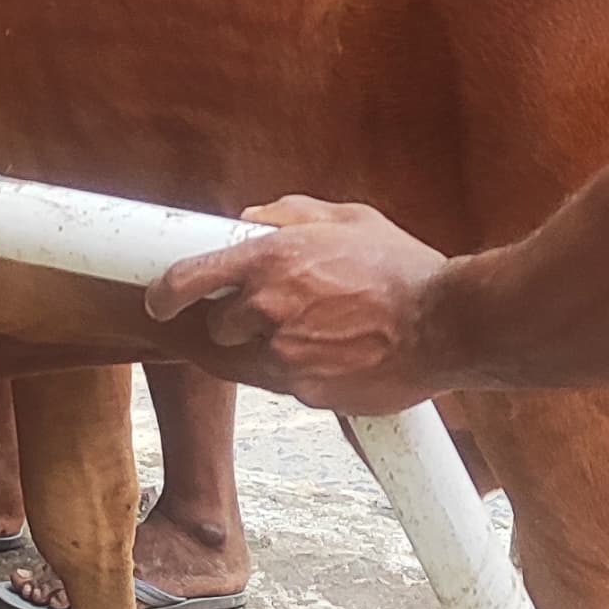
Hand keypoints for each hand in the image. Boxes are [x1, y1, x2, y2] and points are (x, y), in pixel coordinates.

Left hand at [146, 197, 467, 415]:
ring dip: (273, 346)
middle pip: (220, 325)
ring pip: (252, 359)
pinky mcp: (307, 394)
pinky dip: (303, 371)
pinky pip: (287, 384)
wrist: (447, 326)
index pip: (188, 279)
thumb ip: (290, 214)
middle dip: (241, 319)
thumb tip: (251, 216)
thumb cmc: (404, 271)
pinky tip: (341, 352)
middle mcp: (270, 310)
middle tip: (282, 308)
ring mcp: (286, 358)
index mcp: (271, 261)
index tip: (161, 300)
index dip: (166, 293)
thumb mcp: (349, 220)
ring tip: (324, 330)